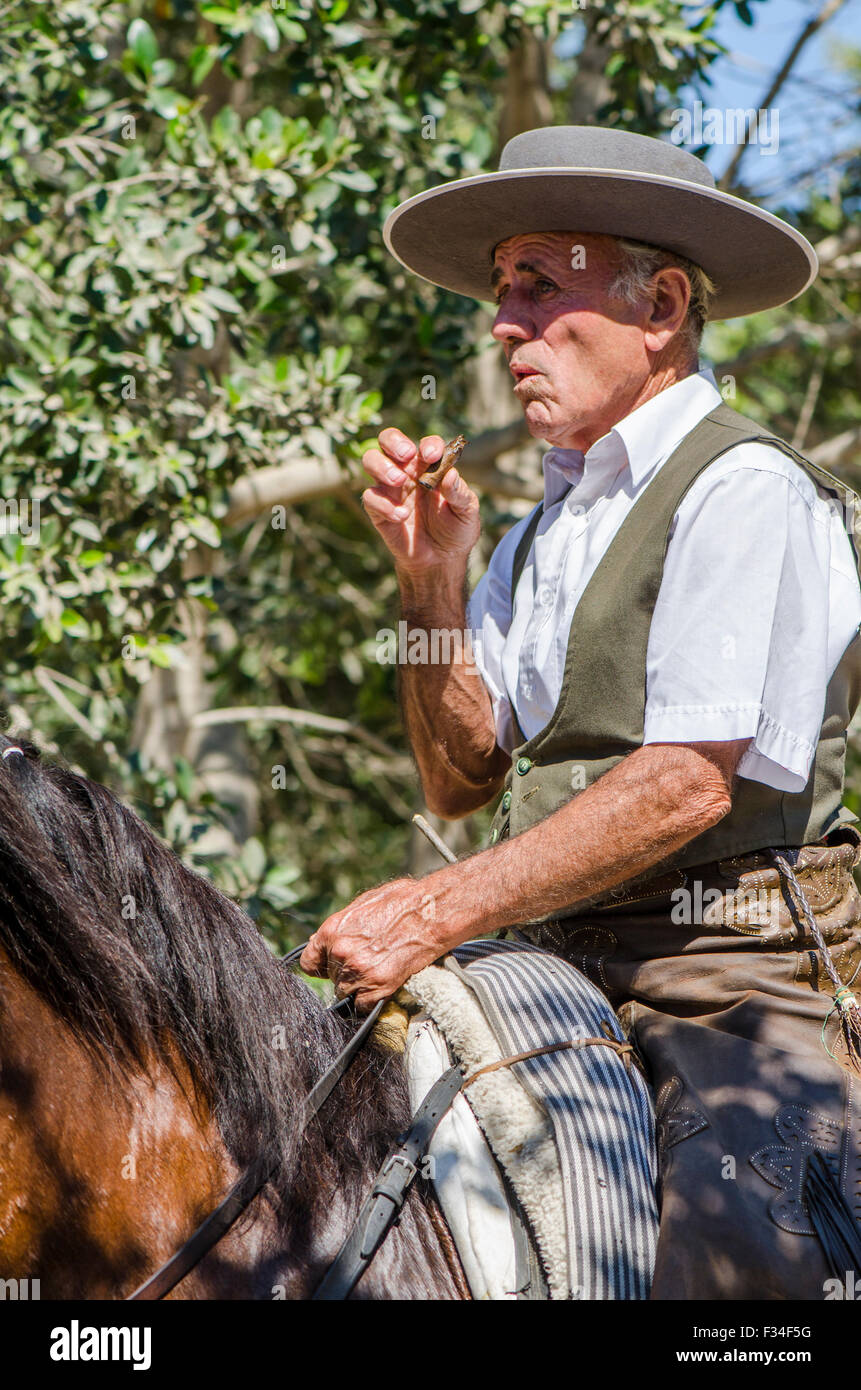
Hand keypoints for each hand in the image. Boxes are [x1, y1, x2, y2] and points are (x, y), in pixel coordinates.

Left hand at [299, 877, 447, 1011]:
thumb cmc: (403, 902)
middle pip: (331, 977)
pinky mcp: (378, 987)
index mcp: (332, 930)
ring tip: (378, 971)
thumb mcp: (364, 903)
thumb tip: (320, 939)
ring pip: (346, 992)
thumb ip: (340, 925)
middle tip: (368, 961)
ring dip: (358, 987)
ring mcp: (358, 971)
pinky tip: (382, 986)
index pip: (309, 962)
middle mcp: (340, 952)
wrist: (431, 914)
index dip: (321, 965)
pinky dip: (371, 1001)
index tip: (329, 967)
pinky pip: (362, 1006)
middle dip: (346, 972)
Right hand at [360, 428, 479, 574]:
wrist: (442, 560)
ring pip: (371, 460)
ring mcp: (390, 489)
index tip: (433, 455)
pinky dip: (383, 504)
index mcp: (430, 466)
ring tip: (399, 481)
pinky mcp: (378, 509)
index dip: (429, 444)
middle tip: (406, 456)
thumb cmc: (456, 530)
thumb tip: (450, 475)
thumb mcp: (467, 513)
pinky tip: (402, 517)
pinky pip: (370, 497)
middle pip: (388, 440)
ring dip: (382, 466)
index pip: (426, 444)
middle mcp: (407, 472)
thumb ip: (460, 493)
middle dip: (394, 442)